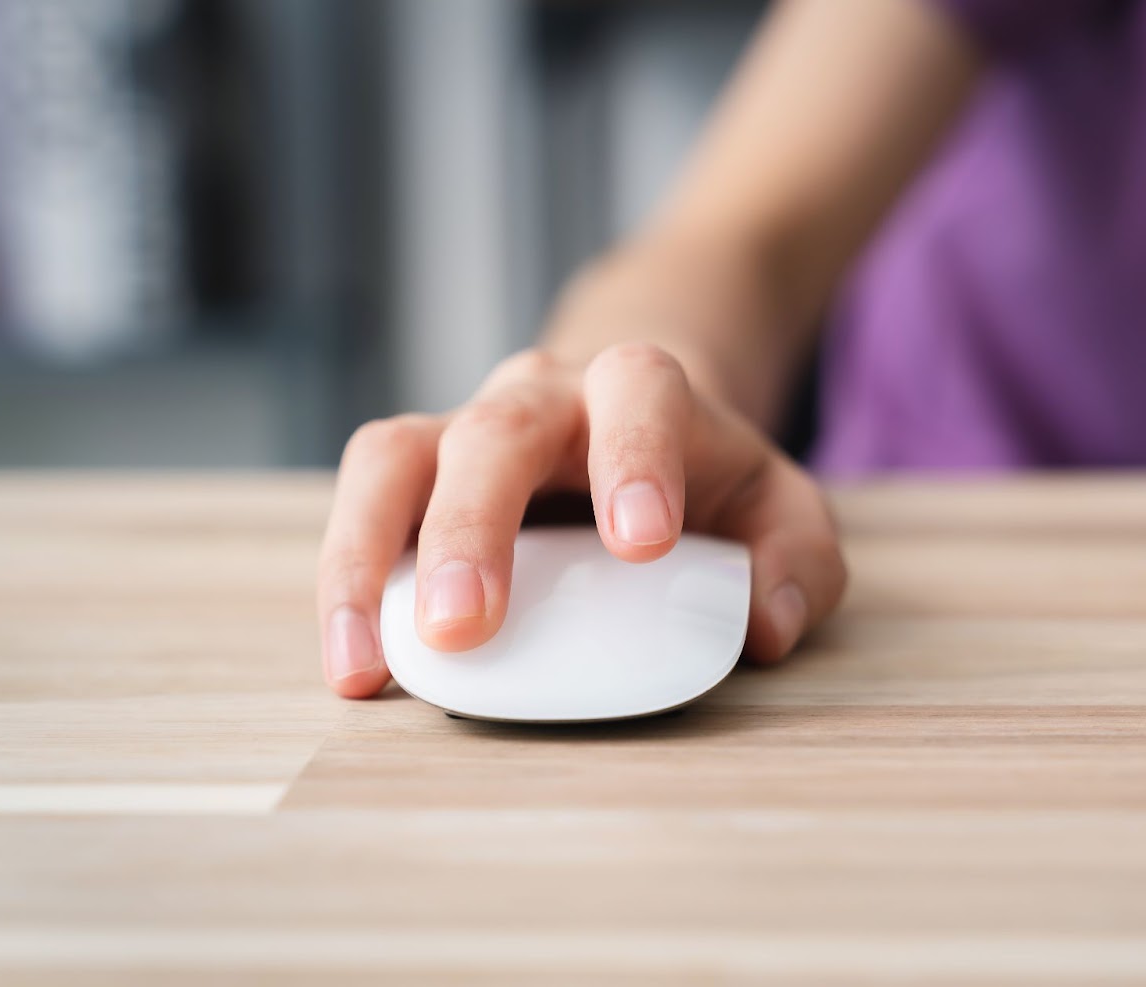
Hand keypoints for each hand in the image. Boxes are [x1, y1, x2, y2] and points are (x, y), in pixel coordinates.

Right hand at [316, 342, 847, 697]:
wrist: (632, 412)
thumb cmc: (707, 477)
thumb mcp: (781, 507)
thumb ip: (798, 560)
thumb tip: (763, 627)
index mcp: (640, 387)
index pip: (638, 393)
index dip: (637, 456)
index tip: (642, 542)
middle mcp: (539, 395)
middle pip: (492, 432)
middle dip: (473, 526)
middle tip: (466, 625)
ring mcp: (462, 428)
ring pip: (391, 459)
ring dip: (367, 557)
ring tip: (366, 664)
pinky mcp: (412, 476)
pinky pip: (361, 508)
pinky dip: (347, 584)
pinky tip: (356, 665)